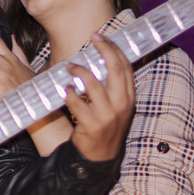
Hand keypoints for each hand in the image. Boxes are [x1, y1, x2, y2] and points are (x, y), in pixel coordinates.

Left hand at [64, 35, 135, 161]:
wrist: (100, 157)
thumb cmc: (104, 126)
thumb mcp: (115, 106)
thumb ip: (111, 86)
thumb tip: (100, 60)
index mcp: (128, 97)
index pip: (125, 68)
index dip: (115, 50)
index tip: (102, 37)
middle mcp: (121, 105)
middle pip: (115, 70)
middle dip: (104, 50)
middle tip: (93, 38)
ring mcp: (108, 116)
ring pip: (94, 85)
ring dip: (80, 71)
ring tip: (70, 66)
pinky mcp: (92, 126)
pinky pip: (78, 105)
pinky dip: (70, 95)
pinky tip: (65, 90)